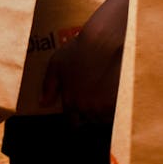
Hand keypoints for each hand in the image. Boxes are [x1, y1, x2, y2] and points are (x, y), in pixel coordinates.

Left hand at [41, 0, 127, 122]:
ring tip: (104, 89)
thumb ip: (48, 86)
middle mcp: (87, 107)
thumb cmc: (79, 49)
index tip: (79, 113)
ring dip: (104, 109)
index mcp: (71, 101)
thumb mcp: (56, 64)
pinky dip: (116, 104)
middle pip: (90, 119)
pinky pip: (117, 111)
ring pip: (104, 116)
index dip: (75, 118)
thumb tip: (43, 103)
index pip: (72, 123)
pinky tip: (113, 90)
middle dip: (90, 110)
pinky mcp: (119, 101)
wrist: (103, 40)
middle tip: (93, 92)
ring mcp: (104, 105)